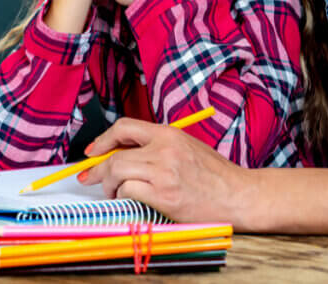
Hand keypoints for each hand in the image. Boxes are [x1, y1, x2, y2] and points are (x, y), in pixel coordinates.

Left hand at [81, 117, 251, 225]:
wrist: (239, 195)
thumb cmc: (216, 175)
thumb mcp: (187, 147)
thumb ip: (158, 146)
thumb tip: (123, 153)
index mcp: (170, 134)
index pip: (125, 127)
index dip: (103, 139)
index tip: (92, 151)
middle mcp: (165, 149)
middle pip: (115, 154)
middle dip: (96, 168)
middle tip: (88, 177)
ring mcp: (164, 173)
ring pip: (117, 172)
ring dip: (108, 185)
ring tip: (114, 192)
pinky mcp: (164, 196)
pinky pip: (128, 192)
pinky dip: (123, 197)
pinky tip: (130, 200)